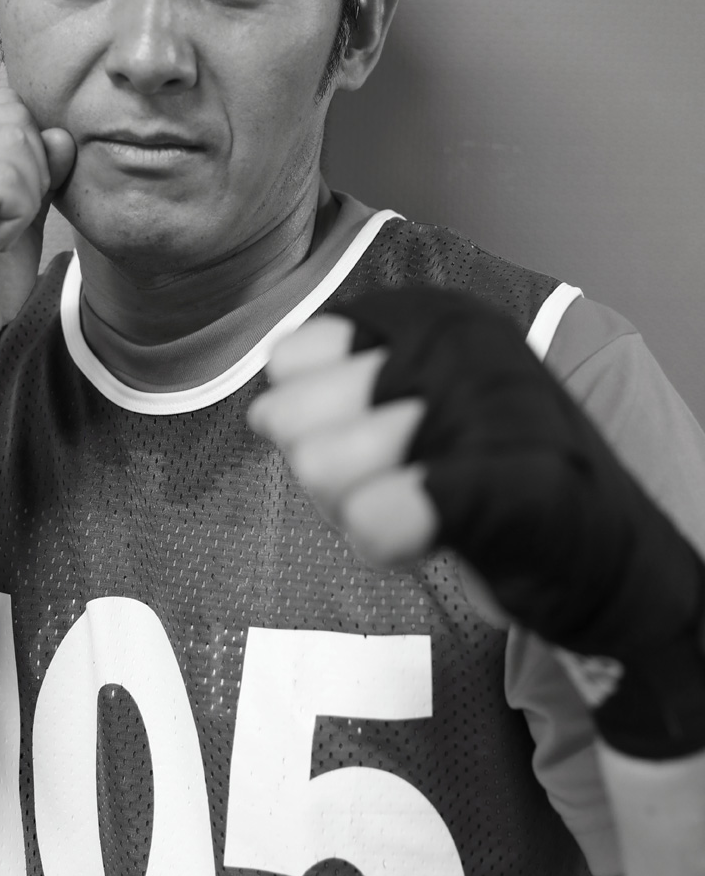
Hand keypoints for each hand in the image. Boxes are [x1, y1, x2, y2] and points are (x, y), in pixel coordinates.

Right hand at [0, 88, 75, 331]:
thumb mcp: (21, 208)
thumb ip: (40, 168)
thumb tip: (61, 134)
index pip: (5, 105)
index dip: (31, 152)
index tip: (12, 204)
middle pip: (13, 117)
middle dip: (34, 173)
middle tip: (8, 221)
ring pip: (12, 141)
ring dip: (25, 196)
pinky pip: (1, 178)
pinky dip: (15, 214)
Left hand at [251, 289, 704, 758]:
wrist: (610, 559)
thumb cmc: (492, 477)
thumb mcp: (409, 412)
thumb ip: (332, 396)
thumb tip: (264, 413)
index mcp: (436, 315)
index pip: (298, 358)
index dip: (303, 415)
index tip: (346, 436)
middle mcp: (466, 345)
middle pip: (302, 419)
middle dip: (321, 472)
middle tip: (383, 488)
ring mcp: (500, 410)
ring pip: (334, 468)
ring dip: (357, 514)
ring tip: (416, 513)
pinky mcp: (528, 489)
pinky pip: (411, 504)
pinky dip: (389, 526)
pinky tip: (397, 533)